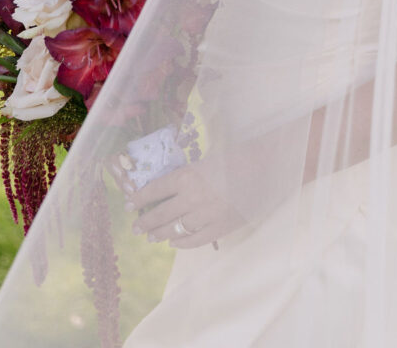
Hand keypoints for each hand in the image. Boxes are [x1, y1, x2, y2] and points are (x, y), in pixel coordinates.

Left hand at [125, 154, 246, 248]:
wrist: (268, 165)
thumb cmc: (238, 154)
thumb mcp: (207, 159)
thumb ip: (189, 174)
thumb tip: (170, 187)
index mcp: (188, 175)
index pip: (155, 190)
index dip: (139, 198)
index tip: (128, 204)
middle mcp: (193, 197)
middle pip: (162, 213)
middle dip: (146, 222)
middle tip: (136, 228)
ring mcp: (207, 215)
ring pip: (177, 229)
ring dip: (161, 234)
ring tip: (151, 237)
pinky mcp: (222, 227)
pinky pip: (197, 240)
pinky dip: (183, 243)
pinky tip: (175, 243)